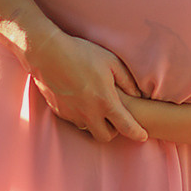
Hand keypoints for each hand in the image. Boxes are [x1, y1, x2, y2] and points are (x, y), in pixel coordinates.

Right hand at [24, 26, 147, 141]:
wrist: (48, 54)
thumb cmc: (82, 54)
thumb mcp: (111, 62)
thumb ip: (127, 81)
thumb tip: (138, 95)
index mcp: (105, 101)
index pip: (126, 126)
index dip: (137, 134)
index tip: (142, 136)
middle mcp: (89, 113)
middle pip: (105, 136)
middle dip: (113, 131)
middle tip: (115, 118)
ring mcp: (72, 114)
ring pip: (88, 129)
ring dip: (95, 123)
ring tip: (96, 106)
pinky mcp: (59, 112)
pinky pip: (74, 120)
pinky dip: (80, 115)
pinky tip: (80, 100)